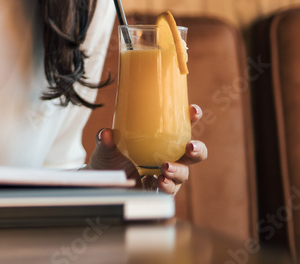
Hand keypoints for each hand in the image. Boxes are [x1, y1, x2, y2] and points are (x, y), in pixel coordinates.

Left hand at [89, 104, 207, 194]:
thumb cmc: (112, 160)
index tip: (193, 111)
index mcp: (162, 141)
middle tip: (190, 147)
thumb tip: (106, 132)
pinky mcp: (161, 191)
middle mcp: (170, 157)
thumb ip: (105, 140)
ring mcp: (167, 175)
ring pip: (183, 174)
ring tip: (166, 167)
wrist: (105, 183)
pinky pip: (169, 190)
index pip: (182, 128)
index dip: (191, 119)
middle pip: (193, 154)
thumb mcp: (107, 148)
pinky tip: (160, 182)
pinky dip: (167, 186)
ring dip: (178, 170)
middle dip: (197, 150)